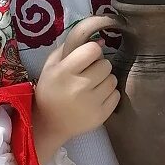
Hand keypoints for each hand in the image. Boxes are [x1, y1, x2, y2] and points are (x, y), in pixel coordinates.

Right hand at [32, 16, 119, 164]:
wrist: (49, 124)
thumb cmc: (50, 90)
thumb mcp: (51, 66)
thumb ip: (71, 47)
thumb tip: (101, 40)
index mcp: (63, 72)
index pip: (93, 50)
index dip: (91, 51)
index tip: (86, 58)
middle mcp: (79, 87)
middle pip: (106, 64)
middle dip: (99, 67)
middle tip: (88, 75)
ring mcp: (91, 103)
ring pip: (113, 79)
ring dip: (105, 80)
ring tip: (92, 87)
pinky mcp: (101, 116)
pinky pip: (116, 95)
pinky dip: (108, 95)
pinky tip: (95, 98)